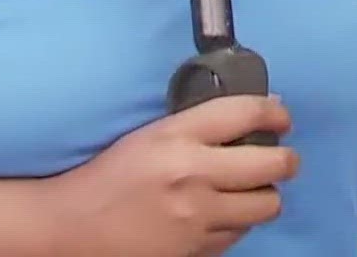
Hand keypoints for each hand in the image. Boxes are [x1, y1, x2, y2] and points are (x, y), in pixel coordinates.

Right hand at [46, 96, 296, 256]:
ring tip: (252, 191)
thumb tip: (257, 115)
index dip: (276, 113)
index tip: (282, 119)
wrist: (71, 227)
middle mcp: (193, 174)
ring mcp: (197, 217)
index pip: (247, 113)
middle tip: (281, 159)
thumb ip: (201, 125)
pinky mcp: (195, 250)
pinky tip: (222, 215)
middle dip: (286, 159)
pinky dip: (238, 223)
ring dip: (266, 196)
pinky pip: (240, 233)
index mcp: (177, 136)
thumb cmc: (110, 175)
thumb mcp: (151, 135)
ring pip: (267, 205)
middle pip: (273, 164)